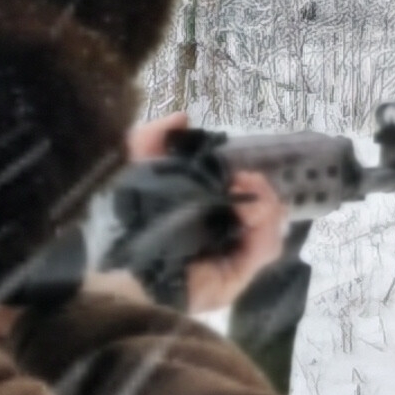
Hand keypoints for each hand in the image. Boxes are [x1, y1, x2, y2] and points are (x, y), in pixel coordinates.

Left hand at [127, 110, 286, 313]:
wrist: (125, 266)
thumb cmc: (127, 221)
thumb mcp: (134, 170)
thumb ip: (151, 138)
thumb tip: (182, 117)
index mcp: (197, 213)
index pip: (238, 193)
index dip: (246, 178)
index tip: (237, 167)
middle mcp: (216, 235)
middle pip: (260, 209)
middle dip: (261, 189)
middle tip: (244, 179)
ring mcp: (228, 258)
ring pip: (269, 226)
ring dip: (266, 204)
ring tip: (245, 192)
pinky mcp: (236, 277)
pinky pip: (267, 249)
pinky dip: (266, 227)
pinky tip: (249, 212)